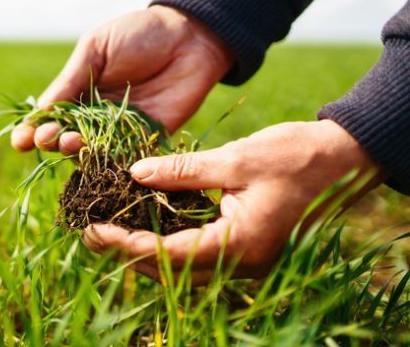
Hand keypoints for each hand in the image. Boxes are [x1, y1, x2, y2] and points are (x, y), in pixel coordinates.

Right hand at [11, 5, 232, 153]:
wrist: (191, 36)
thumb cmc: (139, 34)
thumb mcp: (96, 49)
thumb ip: (71, 80)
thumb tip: (41, 110)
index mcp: (78, 91)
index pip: (49, 116)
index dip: (33, 129)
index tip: (20, 140)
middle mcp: (95, 115)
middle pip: (65, 137)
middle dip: (51, 140)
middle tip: (47, 138)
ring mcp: (120, 129)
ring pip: (92, 150)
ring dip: (76, 151)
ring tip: (69, 143)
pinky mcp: (148, 138)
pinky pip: (126, 156)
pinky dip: (111, 163)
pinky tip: (100, 163)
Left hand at [82, 120, 382, 283]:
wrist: (339, 158)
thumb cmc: (294, 155)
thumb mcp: (235, 158)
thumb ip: (183, 170)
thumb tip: (134, 174)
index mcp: (239, 244)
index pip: (168, 255)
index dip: (125, 245)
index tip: (93, 230)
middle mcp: (240, 262)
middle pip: (170, 271)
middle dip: (125, 254)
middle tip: (88, 232)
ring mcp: (243, 259)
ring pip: (180, 268)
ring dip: (142, 253)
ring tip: (106, 231)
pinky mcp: (242, 247)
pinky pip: (195, 255)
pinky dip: (164, 244)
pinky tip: (141, 226)